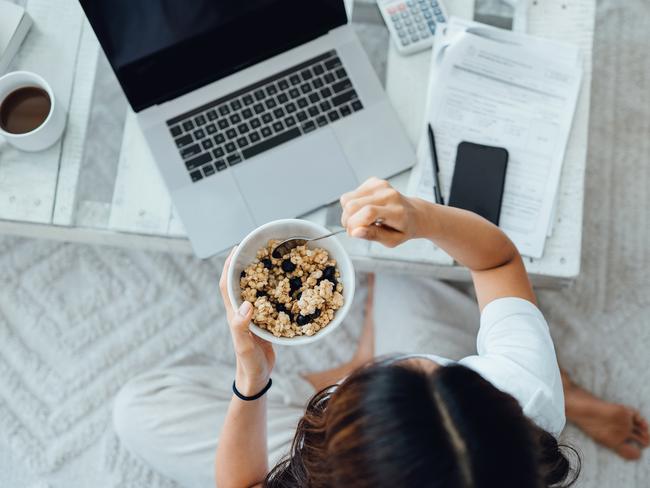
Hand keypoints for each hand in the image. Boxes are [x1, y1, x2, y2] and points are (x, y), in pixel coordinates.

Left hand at [219, 248, 275, 395]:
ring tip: (272, 259)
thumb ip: (241, 327)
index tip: (236, 248)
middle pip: (239, 281)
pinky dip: (274, 289)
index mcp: (234, 313)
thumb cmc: (249, 363)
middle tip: (257, 247)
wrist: (257, 377)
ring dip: (260, 274)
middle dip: (245, 263)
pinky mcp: (265, 320)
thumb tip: (246, 304)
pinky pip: (268, 299)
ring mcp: (253, 315)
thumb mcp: (244, 346)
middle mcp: (242, 311)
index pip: (226, 284)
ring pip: (254, 289)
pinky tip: (286, 283)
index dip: (228, 265)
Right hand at [340, 177, 425, 247]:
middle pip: (353, 205)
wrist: (415, 213)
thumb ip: (374, 235)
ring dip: (348, 213)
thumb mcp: (392, 240)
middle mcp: (389, 195)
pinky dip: (352, 205)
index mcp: (397, 211)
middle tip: (355, 229)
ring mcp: (381, 186)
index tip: (353, 233)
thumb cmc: (404, 228)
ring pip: (347, 199)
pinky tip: (363, 210)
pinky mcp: (374, 181)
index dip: (355, 224)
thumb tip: (355, 232)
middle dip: (348, 220)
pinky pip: (350, 194)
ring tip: (359, 220)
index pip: (368, 212)